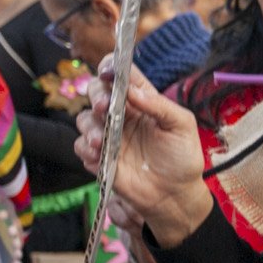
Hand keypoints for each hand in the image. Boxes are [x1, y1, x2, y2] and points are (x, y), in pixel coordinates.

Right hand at [80, 62, 213, 244]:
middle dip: (96, 96)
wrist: (174, 194)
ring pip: (84, 118)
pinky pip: (80, 146)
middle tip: (104, 108)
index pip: (122, 75)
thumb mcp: (182, 126)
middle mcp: (121, 114)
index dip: (111, 67)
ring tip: (100, 141)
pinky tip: (99, 157)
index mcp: (142, 101)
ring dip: (89, 126)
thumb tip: (132, 89)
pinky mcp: (99, 156)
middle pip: (96, 92)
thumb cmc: (182, 158)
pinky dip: (85, 149)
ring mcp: (108, 135)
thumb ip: (160, 105)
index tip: (108, 72)